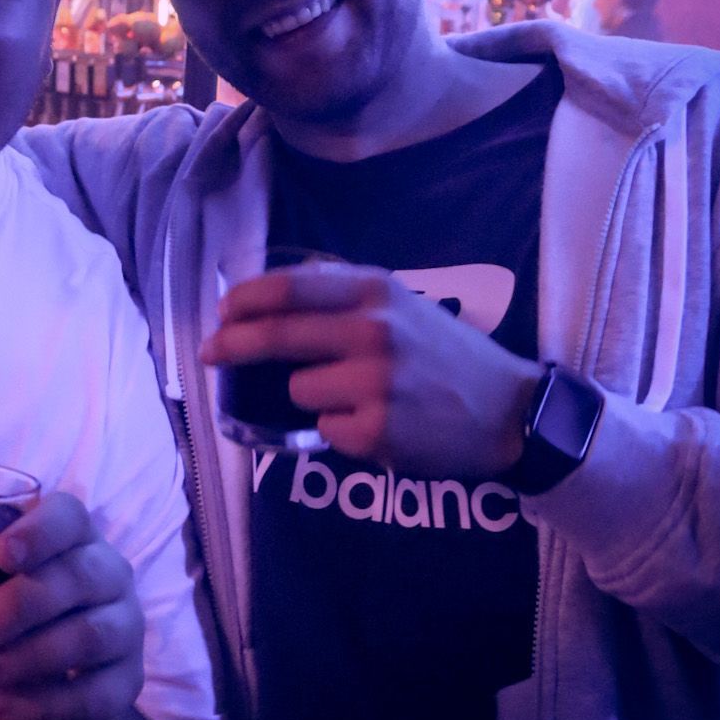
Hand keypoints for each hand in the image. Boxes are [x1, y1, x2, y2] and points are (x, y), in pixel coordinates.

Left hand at [0, 495, 145, 719]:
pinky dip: (46, 703)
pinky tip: (6, 707)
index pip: (70, 515)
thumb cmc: (0, 625)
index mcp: (69, 538)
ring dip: (31, 656)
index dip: (41, 530)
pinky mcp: (124, 686)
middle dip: (24, 603)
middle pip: (81, 576)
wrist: (39, 702)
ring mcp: (124, 631)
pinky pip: (94, 694)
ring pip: (90, 635)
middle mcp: (107, 575)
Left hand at [202, 260, 540, 480]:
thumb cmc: (446, 356)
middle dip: (232, 344)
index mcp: (377, 291)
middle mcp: (374, 330)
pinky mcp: (376, 430)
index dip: (246, 300)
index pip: (291, 288)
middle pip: (277, 335)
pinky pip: (325, 430)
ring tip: (361, 398)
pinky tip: (380, 424)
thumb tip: (266, 299)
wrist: (509, 412)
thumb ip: (344, 295)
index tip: (223, 312)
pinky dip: (339, 431)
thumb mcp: (402, 304)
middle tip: (209, 352)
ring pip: (298, 390)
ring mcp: (375, 382)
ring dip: (313, 397)